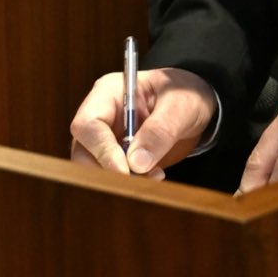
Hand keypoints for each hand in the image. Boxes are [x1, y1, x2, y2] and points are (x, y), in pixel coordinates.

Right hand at [68, 66, 215, 178]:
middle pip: (83, 151)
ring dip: (121, 180)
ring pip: (93, 169)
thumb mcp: (180, 105)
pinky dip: (130, 184)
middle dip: (109, 171)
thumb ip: (160, 129)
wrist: (194, 105)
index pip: (88, 124)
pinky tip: (154, 176)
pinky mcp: (116, 158)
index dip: (102, 150)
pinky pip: (111, 177)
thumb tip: (136, 163)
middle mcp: (101, 117)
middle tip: (141, 178)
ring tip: (155, 175)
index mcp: (108, 93)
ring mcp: (106, 139)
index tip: (126, 170)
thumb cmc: (185, 94)